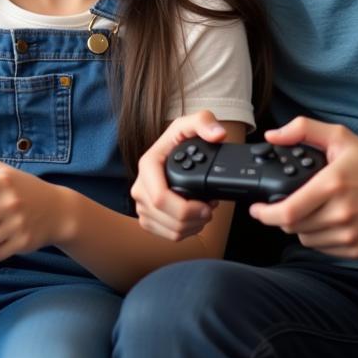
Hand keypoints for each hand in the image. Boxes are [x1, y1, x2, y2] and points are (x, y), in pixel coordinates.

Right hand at [131, 111, 226, 241]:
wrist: (170, 152)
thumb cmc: (180, 139)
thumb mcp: (192, 123)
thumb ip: (204, 122)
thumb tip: (217, 135)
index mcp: (147, 166)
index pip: (160, 198)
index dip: (186, 209)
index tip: (207, 206)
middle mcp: (140, 187)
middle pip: (167, 218)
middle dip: (195, 219)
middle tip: (210, 207)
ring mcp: (142, 205)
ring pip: (169, 230)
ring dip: (192, 226)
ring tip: (204, 211)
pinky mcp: (147, 218)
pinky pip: (167, 235)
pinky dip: (185, 232)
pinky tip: (194, 219)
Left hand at [249, 117, 357, 258]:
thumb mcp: (339, 136)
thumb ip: (302, 129)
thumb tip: (272, 136)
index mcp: (332, 185)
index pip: (288, 211)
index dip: (265, 214)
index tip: (256, 209)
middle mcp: (341, 213)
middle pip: (292, 226)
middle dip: (282, 216)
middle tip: (286, 203)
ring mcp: (350, 235)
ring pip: (305, 239)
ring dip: (300, 226)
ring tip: (311, 209)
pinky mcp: (357, 249)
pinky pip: (323, 248)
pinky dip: (318, 236)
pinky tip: (326, 220)